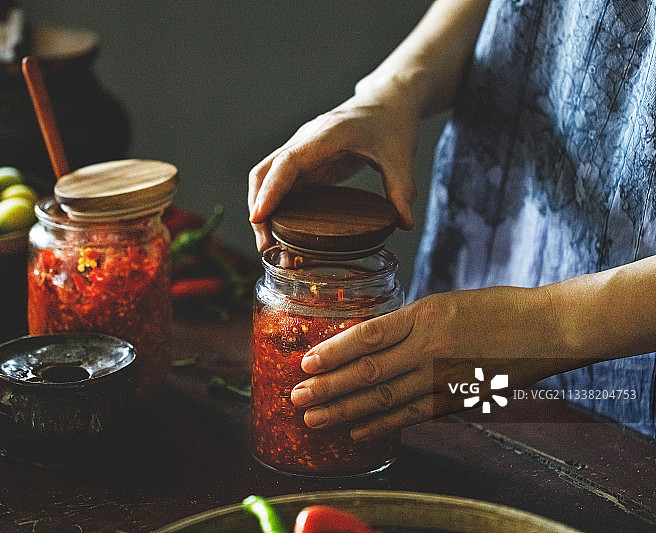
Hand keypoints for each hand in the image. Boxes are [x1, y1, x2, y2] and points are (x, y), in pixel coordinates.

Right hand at [248, 96, 419, 251]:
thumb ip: (401, 189)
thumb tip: (405, 224)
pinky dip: (276, 207)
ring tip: (270, 245)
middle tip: (265, 245)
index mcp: (324, 136)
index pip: (287, 163)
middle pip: (264, 173)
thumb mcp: (400, 155)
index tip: (259, 217)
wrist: (386, 103)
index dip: (270, 190)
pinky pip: (281, 184)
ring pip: (266, 179)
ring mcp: (301, 152)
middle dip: (259, 208)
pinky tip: (281, 231)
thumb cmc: (390, 122)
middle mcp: (305, 142)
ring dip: (263, 209)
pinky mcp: (305, 163)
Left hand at [289, 285, 574, 440]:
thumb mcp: (444, 302)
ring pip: (384, 399)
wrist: (546, 328)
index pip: (367, 335)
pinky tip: (357, 431)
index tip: (305, 363)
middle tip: (297, 398)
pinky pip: (412, 415)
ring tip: (314, 419)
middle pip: (368, 372)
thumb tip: (366, 343)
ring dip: (344, 411)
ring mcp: (443, 377)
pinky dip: (382, 426)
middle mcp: (430, 348)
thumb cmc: (495, 308)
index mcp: (424, 315)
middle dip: (328, 387)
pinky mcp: (456, 399)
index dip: (333, 352)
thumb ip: (406, 323)